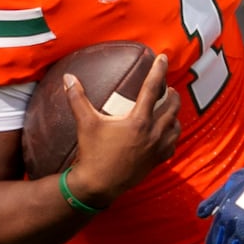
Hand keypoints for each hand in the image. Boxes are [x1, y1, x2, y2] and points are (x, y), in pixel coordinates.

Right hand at [64, 54, 179, 206]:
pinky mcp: (157, 160)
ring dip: (175, 114)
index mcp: (138, 120)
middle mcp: (153, 133)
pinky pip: (172, 144)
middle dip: (172, 94)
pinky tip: (168, 132)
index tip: (164, 58)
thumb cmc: (92, 153)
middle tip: (167, 88)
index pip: (152, 88)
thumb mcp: (85, 123)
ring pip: (175, 126)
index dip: (159, 71)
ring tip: (170, 108)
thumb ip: (77, 98)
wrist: (98, 185)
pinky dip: (172, 135)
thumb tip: (68, 77)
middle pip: (172, 106)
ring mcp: (157, 148)